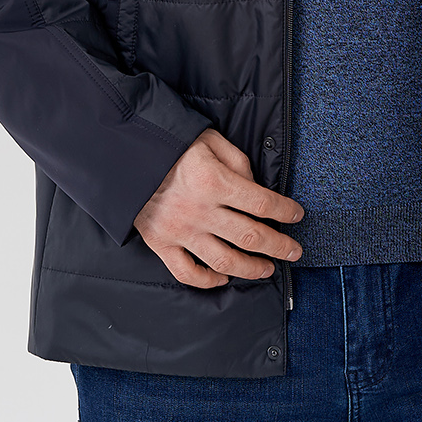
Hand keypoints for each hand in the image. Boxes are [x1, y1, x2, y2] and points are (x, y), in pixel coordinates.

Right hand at [133, 127, 304, 288]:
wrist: (124, 154)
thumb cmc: (171, 143)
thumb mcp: (210, 140)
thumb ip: (238, 162)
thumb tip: (256, 187)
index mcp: (214, 181)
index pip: (262, 203)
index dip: (285, 211)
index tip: (297, 215)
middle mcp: (200, 210)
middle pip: (250, 236)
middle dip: (279, 246)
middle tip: (295, 251)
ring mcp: (180, 231)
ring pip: (225, 260)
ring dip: (251, 268)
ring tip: (267, 269)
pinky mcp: (160, 243)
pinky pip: (188, 273)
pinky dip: (208, 280)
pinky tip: (223, 277)